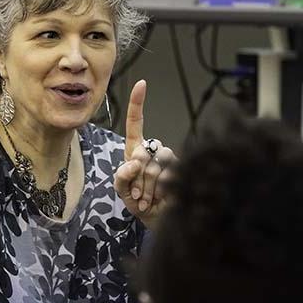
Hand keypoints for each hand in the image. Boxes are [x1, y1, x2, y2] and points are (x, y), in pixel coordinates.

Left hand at [113, 80, 175, 225]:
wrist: (157, 219)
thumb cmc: (138, 202)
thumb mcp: (122, 190)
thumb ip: (121, 176)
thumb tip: (134, 161)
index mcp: (135, 149)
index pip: (136, 122)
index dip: (138, 103)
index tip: (141, 84)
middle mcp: (153, 149)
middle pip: (143, 150)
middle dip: (137, 176)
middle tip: (137, 195)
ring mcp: (168, 158)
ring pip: (157, 162)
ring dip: (148, 185)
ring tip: (147, 199)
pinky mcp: (180, 168)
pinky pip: (168, 173)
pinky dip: (159, 189)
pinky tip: (159, 199)